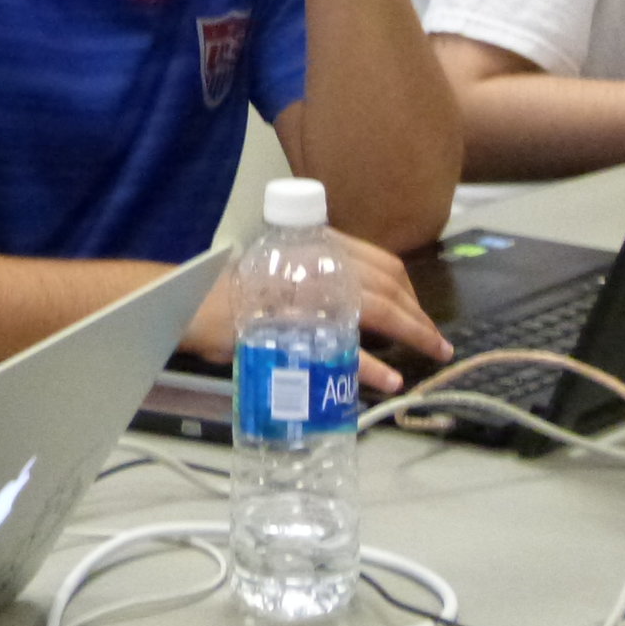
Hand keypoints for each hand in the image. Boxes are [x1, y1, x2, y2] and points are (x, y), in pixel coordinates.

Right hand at [179, 233, 449, 396]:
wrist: (189, 302)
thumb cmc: (233, 290)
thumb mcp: (283, 269)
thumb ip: (319, 279)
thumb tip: (359, 308)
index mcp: (318, 244)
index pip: (381, 262)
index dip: (409, 291)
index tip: (421, 314)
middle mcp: (318, 261)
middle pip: (387, 285)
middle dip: (419, 316)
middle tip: (435, 343)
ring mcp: (308, 292)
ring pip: (377, 310)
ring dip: (413, 335)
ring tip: (431, 355)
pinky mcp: (294, 325)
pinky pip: (344, 347)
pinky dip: (373, 366)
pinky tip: (391, 381)